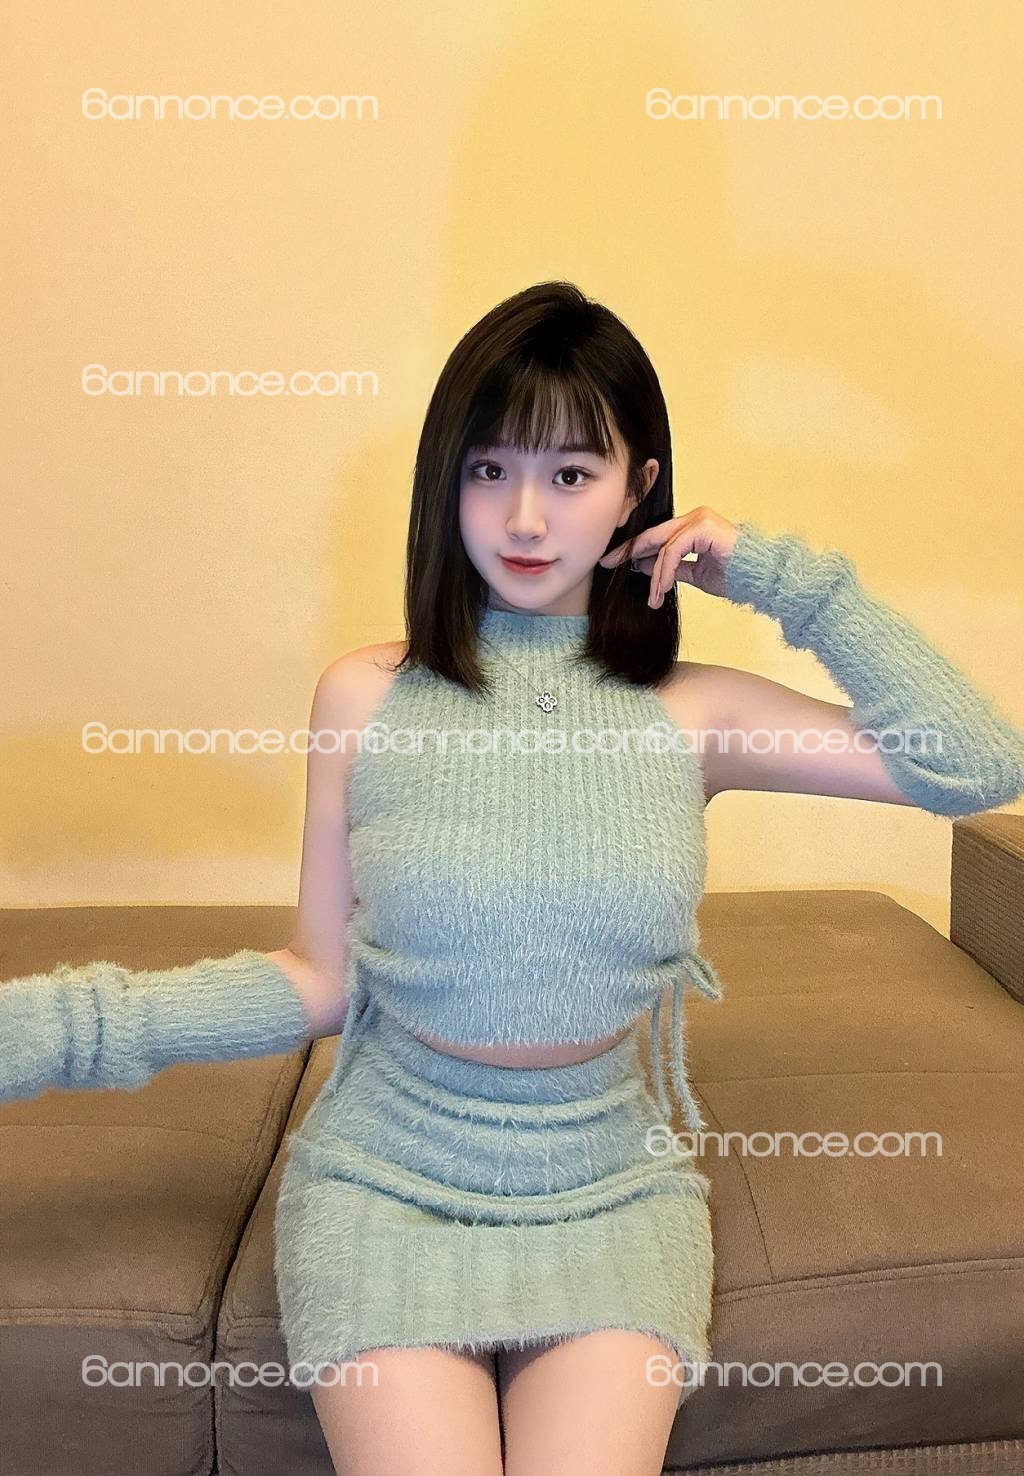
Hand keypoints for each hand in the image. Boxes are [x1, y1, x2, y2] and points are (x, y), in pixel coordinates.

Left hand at [598, 506, 739, 607]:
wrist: (757, 579)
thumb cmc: (733, 575)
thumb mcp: (694, 573)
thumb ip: (671, 568)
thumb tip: (643, 565)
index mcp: (691, 526)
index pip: (655, 536)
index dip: (632, 549)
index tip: (612, 561)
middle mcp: (694, 518)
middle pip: (652, 534)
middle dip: (628, 551)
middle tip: (608, 563)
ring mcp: (699, 519)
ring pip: (662, 547)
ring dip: (654, 576)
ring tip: (654, 597)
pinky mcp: (702, 528)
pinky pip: (673, 551)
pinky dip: (664, 572)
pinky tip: (661, 589)